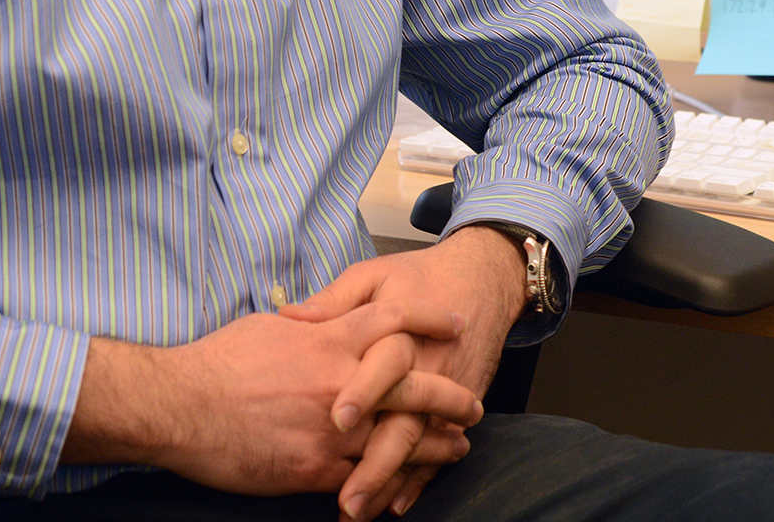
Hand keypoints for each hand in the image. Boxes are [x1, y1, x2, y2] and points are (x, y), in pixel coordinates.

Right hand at [60, 300, 482, 497]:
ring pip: (400, 439)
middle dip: (450, 397)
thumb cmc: (219, 362)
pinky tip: (407, 487)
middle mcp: (340, 382)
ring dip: (435, 445)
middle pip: (414, 386)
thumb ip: (311, 324)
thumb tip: (326, 318)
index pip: (395, 320)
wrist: (180, 406)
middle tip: (473, 404)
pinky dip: (391, 484)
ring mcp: (331, 430)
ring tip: (457, 447)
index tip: (456, 323)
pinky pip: (364, 480)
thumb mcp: (272, 327)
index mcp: (329, 340)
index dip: (430, 319)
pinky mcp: (314, 470)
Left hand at [280, 228, 529, 517]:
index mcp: (402, 331)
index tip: (338, 419)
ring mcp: (445, 392)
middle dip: (378, 462)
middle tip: (348, 498)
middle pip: (406, 420)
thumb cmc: (418, 277)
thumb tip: (291, 317)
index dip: (364, 391)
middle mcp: (427, 367)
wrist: (482, 279)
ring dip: (391, 482)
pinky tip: (396, 505)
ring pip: (420, 445)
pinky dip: (419, 480)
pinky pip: (437, 449)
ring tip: (358, 511)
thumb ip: (333, 301)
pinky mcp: (456, 406)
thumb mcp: (373, 276)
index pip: (385, 364)